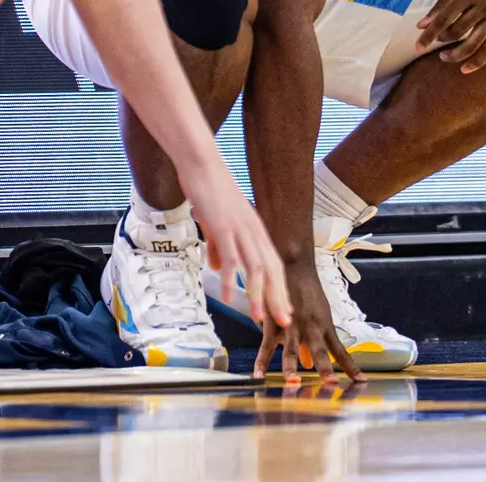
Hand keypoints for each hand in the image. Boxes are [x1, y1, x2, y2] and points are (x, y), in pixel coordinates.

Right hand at [177, 160, 291, 329]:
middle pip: (271, 270)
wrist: (201, 163)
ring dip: (257, 295)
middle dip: (277, 298)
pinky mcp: (224, 227)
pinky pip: (230, 258)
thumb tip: (217, 267)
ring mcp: (240, 229)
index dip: (279, 288)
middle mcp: (253, 231)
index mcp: (255, 230)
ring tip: (258, 317)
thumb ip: (218, 245)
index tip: (284, 310)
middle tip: (282, 322)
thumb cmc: (208, 189)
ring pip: (255, 268)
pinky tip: (228, 296)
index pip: (274, 264)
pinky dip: (230, 279)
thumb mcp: (216, 222)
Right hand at [253, 260, 363, 386]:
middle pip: (320, 353)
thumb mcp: (317, 312)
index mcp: (325, 326)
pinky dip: (262, 361)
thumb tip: (309, 361)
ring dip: (291, 368)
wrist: (294, 262)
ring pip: (292, 350)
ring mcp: (292, 324)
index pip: (340, 351)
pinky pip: (267, 345)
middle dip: (325, 370)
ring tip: (293, 383)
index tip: (361, 381)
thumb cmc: (307, 287)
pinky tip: (259, 375)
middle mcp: (311, 327)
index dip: (351, 367)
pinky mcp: (274, 320)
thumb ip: (314, 338)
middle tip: (331, 385)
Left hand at [417, 0, 485, 72]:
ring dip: (455, 54)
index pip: (443, 19)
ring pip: (473, 43)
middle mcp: (483, 4)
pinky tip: (465, 68)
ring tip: (444, 57)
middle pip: (457, 32)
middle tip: (435, 41)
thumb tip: (423, 25)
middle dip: (441, 40)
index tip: (418, 47)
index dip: (429, 35)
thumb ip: (441, 4)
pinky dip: (478, 61)